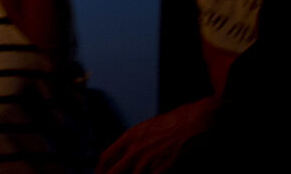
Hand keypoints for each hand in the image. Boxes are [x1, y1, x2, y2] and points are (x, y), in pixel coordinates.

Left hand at [97, 96, 216, 173]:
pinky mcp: (162, 167)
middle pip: (114, 171)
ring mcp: (148, 159)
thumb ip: (134, 140)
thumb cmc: (172, 122)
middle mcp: (136, 149)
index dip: (101, 168)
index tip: (99, 172)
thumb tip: (125, 152)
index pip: (106, 156)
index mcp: (130, 136)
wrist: (191, 122)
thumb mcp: (146, 127)